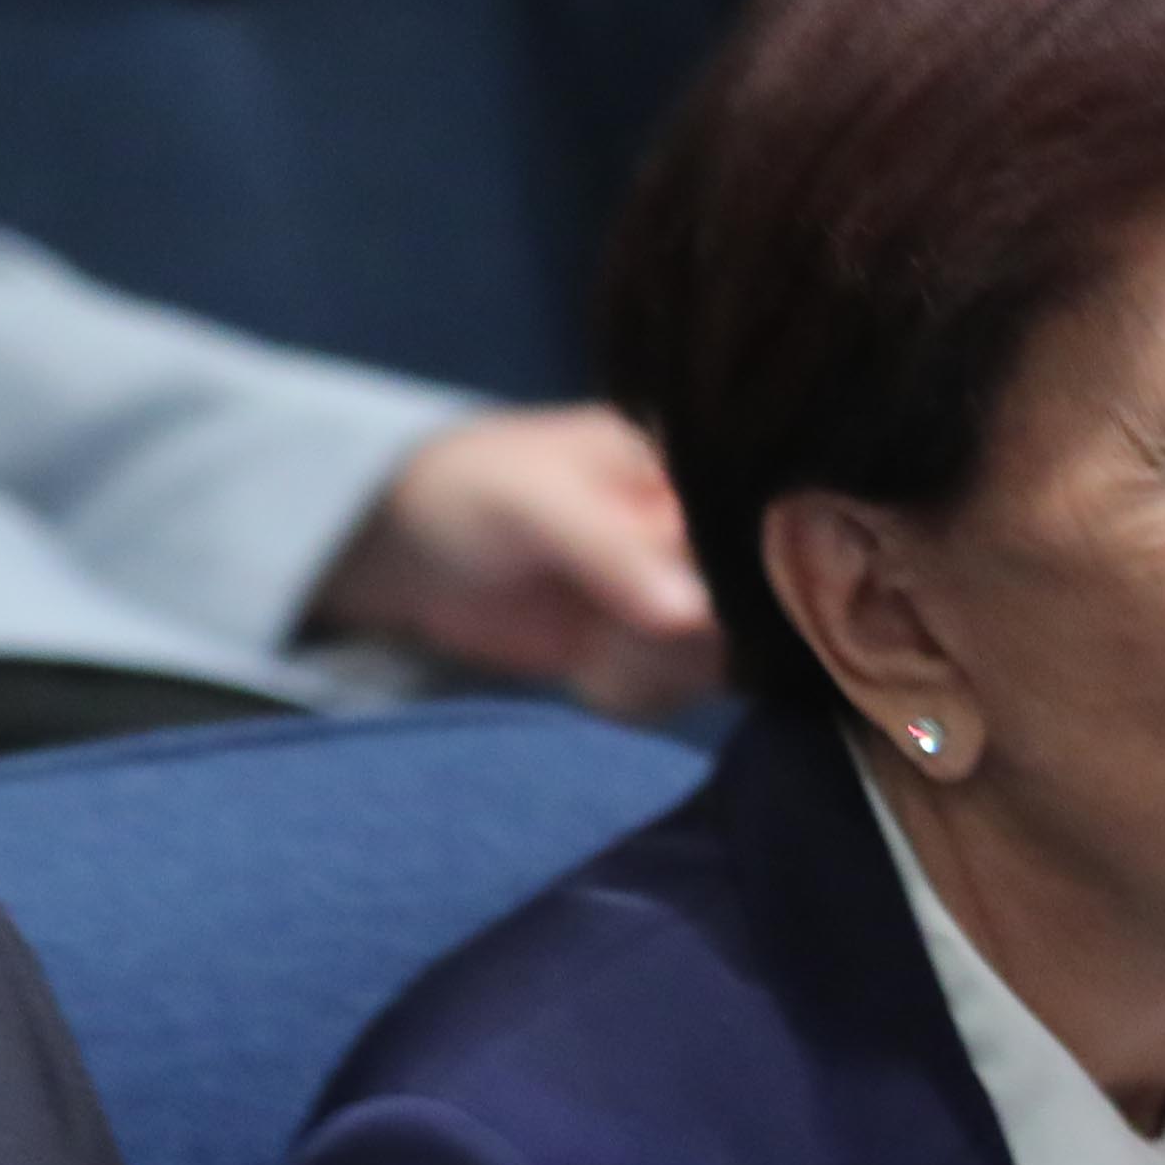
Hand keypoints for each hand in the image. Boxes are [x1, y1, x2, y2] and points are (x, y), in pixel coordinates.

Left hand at [309, 408, 720, 717]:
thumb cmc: (472, 494)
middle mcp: (702, 531)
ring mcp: (678, 593)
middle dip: (678, 640)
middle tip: (611, 632)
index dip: (730, 582)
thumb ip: (612, 550)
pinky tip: (585, 672)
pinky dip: (631, 695)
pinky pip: (676, 691)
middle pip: (750, 609)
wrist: (403, 551)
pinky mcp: (647, 647)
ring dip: (651, 671)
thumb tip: (694, 612)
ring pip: (717, 660)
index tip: (676, 610)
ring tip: (589, 648)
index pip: (760, 535)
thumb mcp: (536, 506)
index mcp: (692, 468)